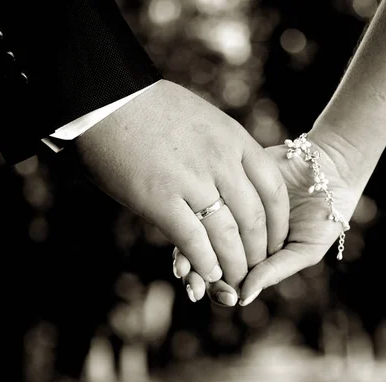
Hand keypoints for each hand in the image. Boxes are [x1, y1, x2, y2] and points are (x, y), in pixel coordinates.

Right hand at [70, 80, 288, 304]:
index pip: (272, 189)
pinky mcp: (160, 199)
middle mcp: (220, 161)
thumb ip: (222, 148)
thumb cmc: (150, 107)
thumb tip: (232, 171)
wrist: (106, 98)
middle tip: (255, 268)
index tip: (277, 240)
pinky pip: (193, 240)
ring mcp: (191, 180)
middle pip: (253, 218)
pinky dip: (204, 262)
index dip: (279, 222)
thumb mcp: (202, 119)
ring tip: (233, 279)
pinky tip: (208, 273)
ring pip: (227, 235)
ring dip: (233, 264)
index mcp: (233, 139)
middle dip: (258, 250)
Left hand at [178, 133, 363, 305]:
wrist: (332, 170)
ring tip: (185, 269)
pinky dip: (195, 219)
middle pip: (206, 261)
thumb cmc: (325, 214)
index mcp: (253, 256)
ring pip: (198, 235)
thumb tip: (242, 297)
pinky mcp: (225, 184)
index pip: (229, 280)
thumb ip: (275, 272)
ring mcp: (228, 210)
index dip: (221, 292)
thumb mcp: (305, 250)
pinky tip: (193, 231)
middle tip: (197, 290)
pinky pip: (204, 204)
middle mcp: (235, 235)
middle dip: (198, 279)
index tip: (228, 298)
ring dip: (188, 255)